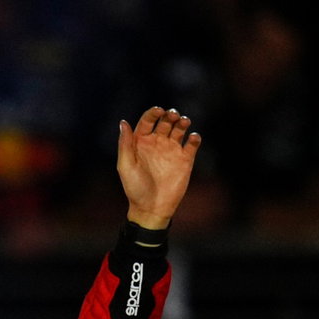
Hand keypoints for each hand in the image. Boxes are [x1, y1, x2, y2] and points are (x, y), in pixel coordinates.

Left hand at [117, 107, 200, 229]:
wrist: (152, 208)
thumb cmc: (135, 189)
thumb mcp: (126, 166)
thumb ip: (125, 144)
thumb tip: (123, 122)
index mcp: (141, 142)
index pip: (148, 120)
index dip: (153, 113)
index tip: (159, 111)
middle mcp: (157, 143)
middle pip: (165, 121)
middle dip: (170, 115)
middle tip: (173, 115)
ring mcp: (172, 151)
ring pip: (179, 129)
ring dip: (183, 122)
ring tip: (184, 122)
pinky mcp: (185, 160)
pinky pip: (192, 144)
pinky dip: (195, 138)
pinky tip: (193, 138)